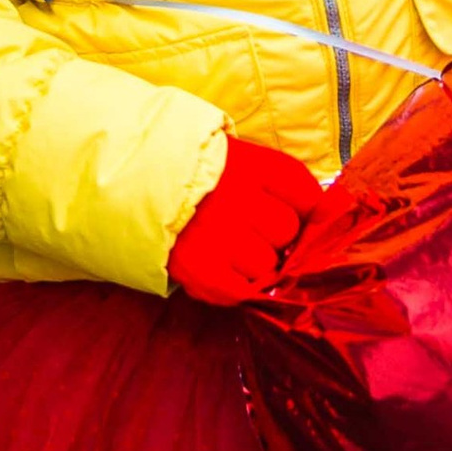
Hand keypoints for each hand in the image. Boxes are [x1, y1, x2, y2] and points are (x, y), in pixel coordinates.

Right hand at [166, 138, 325, 306]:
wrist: (127, 183)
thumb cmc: (191, 174)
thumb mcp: (234, 159)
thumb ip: (276, 182)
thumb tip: (324, 212)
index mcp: (248, 164)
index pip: (305, 193)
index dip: (309, 210)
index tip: (299, 214)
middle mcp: (235, 197)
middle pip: (287, 231)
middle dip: (275, 236)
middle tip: (251, 231)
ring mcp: (216, 235)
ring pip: (266, 265)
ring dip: (254, 264)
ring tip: (228, 251)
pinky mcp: (197, 268)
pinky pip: (239, 292)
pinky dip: (234, 287)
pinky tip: (219, 270)